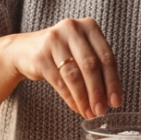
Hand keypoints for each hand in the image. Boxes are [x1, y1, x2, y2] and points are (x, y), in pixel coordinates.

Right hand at [6, 17, 121, 118]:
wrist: (24, 50)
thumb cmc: (61, 53)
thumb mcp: (81, 51)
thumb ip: (97, 68)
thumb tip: (111, 100)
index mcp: (89, 26)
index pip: (106, 57)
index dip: (113, 82)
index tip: (116, 102)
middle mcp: (72, 28)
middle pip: (91, 66)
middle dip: (98, 92)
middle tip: (101, 111)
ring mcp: (54, 40)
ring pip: (74, 75)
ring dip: (84, 98)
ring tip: (89, 113)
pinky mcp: (40, 55)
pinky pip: (59, 81)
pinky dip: (70, 98)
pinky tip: (77, 108)